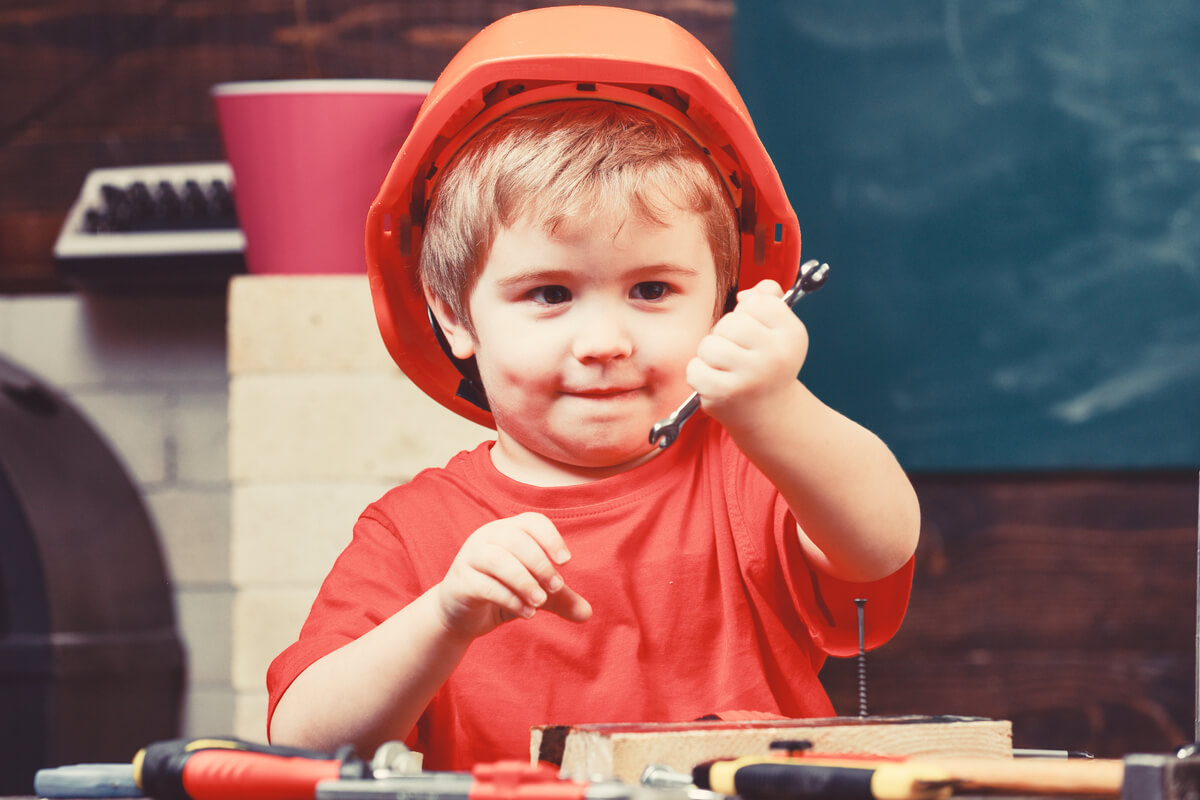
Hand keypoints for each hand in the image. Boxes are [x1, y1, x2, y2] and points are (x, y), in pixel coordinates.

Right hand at [435, 512, 591, 639]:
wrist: (459, 614)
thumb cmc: (501, 593)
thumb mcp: (533, 593)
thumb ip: (559, 599)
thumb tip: (587, 614)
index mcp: (507, 530)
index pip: (531, 522)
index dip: (551, 537)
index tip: (566, 560)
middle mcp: (487, 537)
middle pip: (516, 539)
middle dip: (540, 564)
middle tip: (556, 587)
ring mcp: (470, 557)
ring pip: (498, 560)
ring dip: (525, 581)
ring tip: (540, 602)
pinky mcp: (460, 582)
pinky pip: (485, 586)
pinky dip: (510, 599)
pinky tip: (526, 613)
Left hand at [687, 279, 808, 430]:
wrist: (771, 414)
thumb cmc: (769, 365)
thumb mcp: (780, 331)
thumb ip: (768, 300)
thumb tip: (745, 294)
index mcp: (792, 335)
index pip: (757, 302)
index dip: (749, 314)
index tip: (756, 332)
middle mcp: (775, 356)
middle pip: (730, 322)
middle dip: (727, 334)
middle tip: (739, 353)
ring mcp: (749, 377)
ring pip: (709, 344)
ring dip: (711, 354)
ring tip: (727, 368)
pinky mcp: (724, 394)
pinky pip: (695, 368)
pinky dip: (699, 374)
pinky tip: (716, 382)